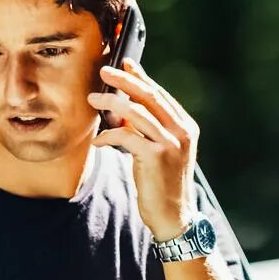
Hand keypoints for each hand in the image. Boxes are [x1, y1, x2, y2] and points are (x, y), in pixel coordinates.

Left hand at [88, 57, 197, 239]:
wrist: (174, 217)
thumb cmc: (163, 183)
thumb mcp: (160, 151)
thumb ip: (149, 129)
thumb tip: (124, 108)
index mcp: (186, 127)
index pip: (160, 95)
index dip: (141, 77)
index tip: (124, 63)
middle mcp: (182, 132)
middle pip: (149, 97)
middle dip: (125, 81)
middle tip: (103, 71)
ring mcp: (171, 144)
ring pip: (137, 113)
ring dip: (111, 103)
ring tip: (92, 100)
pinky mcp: (156, 157)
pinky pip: (127, 136)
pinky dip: (109, 135)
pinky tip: (99, 140)